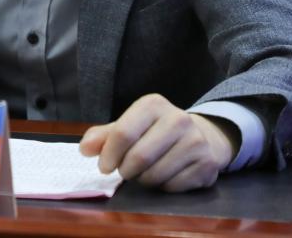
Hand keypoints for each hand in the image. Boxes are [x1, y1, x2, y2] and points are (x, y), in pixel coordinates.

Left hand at [78, 93, 235, 191]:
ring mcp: (195, 141)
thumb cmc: (156, 132)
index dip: (109, 155)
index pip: (123, 133)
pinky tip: (166, 175)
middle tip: (126, 171)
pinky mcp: (206, 164)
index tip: (104, 166)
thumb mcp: (130, 126)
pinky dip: (163, 187)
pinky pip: (172, 187)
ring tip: (146, 171)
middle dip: (126, 170)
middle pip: (138, 158)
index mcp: (153, 105)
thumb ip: (104, 136)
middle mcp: (178, 119)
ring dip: (143, 180)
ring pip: (155, 176)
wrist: (203, 136)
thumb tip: (84, 149)